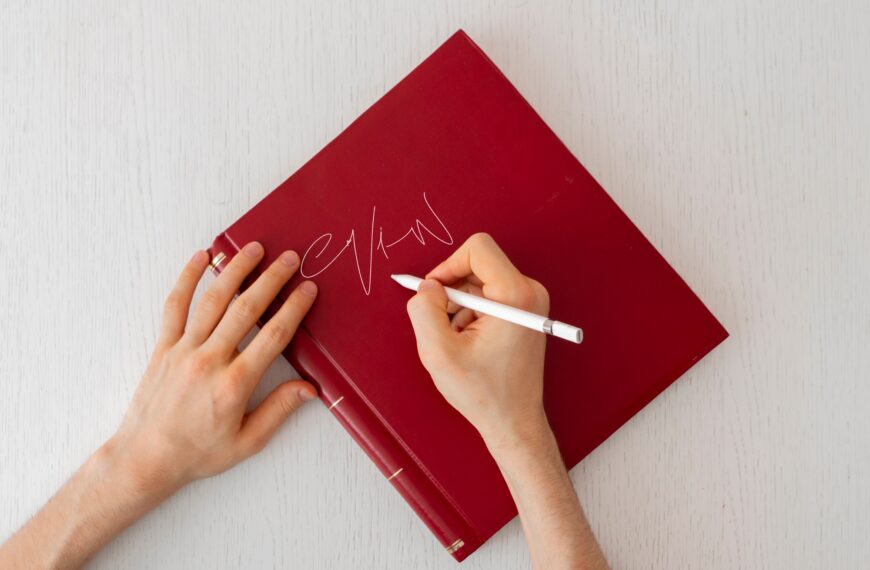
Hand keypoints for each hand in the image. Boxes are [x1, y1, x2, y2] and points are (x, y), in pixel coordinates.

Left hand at [108, 242, 317, 497]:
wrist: (145, 459)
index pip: (273, 336)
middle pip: (246, 309)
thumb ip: (279, 410)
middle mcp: (209, 360)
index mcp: (234, 384)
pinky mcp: (164, 347)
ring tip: (254, 248)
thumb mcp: (247, 442)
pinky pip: (175, 306)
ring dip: (236, 270)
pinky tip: (201, 257)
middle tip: (290, 258)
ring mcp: (183, 350)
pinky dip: (187, 278)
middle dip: (271, 279)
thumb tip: (309, 388)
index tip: (308, 290)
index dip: (294, 309)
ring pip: (213, 300)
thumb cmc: (196, 453)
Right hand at [405, 234, 608, 568]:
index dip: (447, 266)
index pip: (477, 248)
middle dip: (452, 291)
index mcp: (515, 294)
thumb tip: (426, 287)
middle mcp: (529, 291)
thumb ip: (424, 311)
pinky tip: (470, 342)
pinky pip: (488, 295)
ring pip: (480, 281)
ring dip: (460, 305)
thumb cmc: (484, 392)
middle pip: (477, 264)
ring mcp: (530, 301)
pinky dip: (471, 313)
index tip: (434, 294)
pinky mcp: (526, 312)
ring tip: (459, 340)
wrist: (514, 421)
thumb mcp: (439, 353)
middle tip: (444, 325)